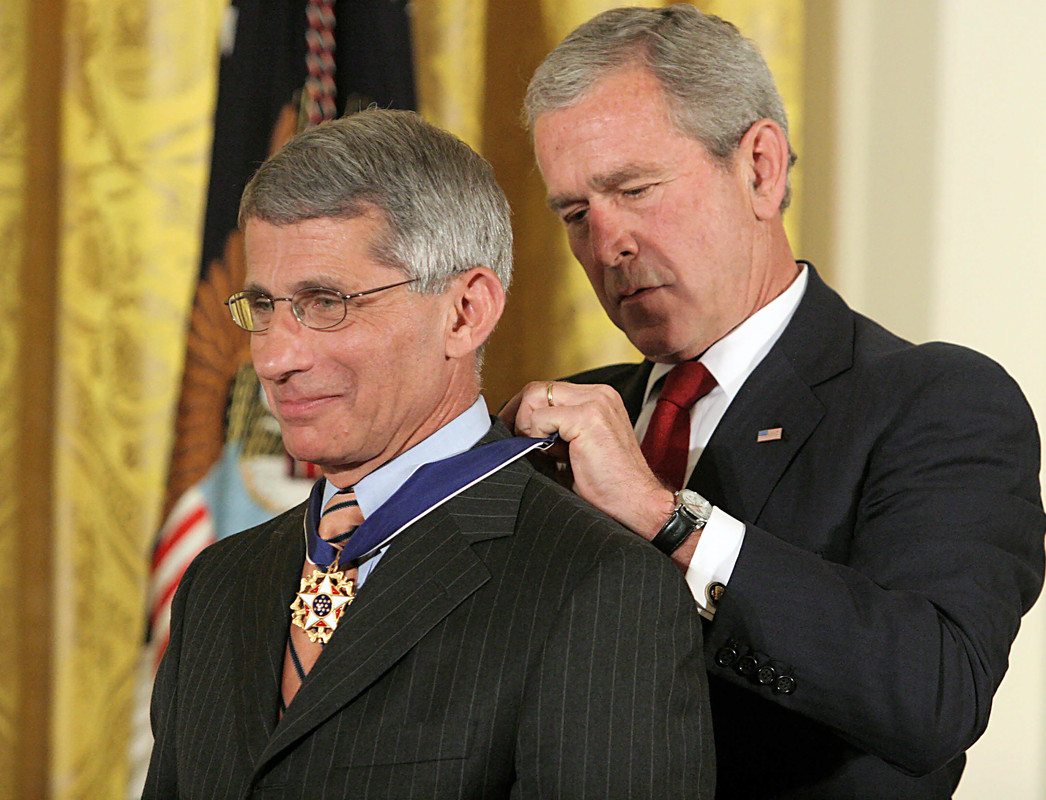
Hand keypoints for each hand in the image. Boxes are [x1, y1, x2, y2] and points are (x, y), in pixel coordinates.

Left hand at [500, 381, 676, 539]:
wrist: (636, 502)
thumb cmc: (607, 483)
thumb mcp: (576, 447)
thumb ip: (554, 430)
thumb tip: (518, 428)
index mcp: (598, 398)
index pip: (547, 389)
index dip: (525, 410)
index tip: (516, 432)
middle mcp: (599, 394)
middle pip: (537, 388)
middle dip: (519, 415)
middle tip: (519, 442)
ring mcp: (595, 402)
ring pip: (535, 396)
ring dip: (527, 424)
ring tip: (539, 449)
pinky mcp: (588, 417)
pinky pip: (540, 416)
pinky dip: (536, 435)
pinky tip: (551, 454)